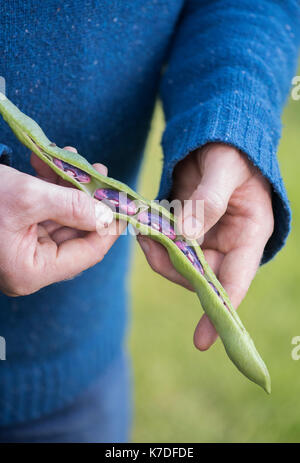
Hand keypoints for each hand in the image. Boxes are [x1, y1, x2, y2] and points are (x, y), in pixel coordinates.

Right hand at [0, 147, 124, 296]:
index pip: (87, 254)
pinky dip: (50, 189)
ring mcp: (21, 249)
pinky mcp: (14, 231)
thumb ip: (71, 205)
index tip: (125, 205)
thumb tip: (106, 213)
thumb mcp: (26, 196)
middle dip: (88, 201)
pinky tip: (53, 165)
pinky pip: (43, 212)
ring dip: (69, 189)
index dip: (109, 228)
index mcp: (30, 271)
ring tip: (76, 162)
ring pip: (61, 220)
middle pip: (76, 235)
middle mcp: (28, 266)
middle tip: (101, 175)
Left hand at [137, 143, 273, 349]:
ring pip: (178, 262)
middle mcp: (227, 244)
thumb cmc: (230, 150)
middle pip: (198, 276)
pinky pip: (167, 245)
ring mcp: (205, 238)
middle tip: (149, 243)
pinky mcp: (186, 229)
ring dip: (158, 251)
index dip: (219, 311)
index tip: (203, 341)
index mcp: (249, 234)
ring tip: (143, 227)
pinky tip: (144, 223)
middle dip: (172, 266)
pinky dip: (154, 239)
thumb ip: (208, 200)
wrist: (215, 139)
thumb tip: (185, 234)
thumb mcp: (224, 169)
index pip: (236, 281)